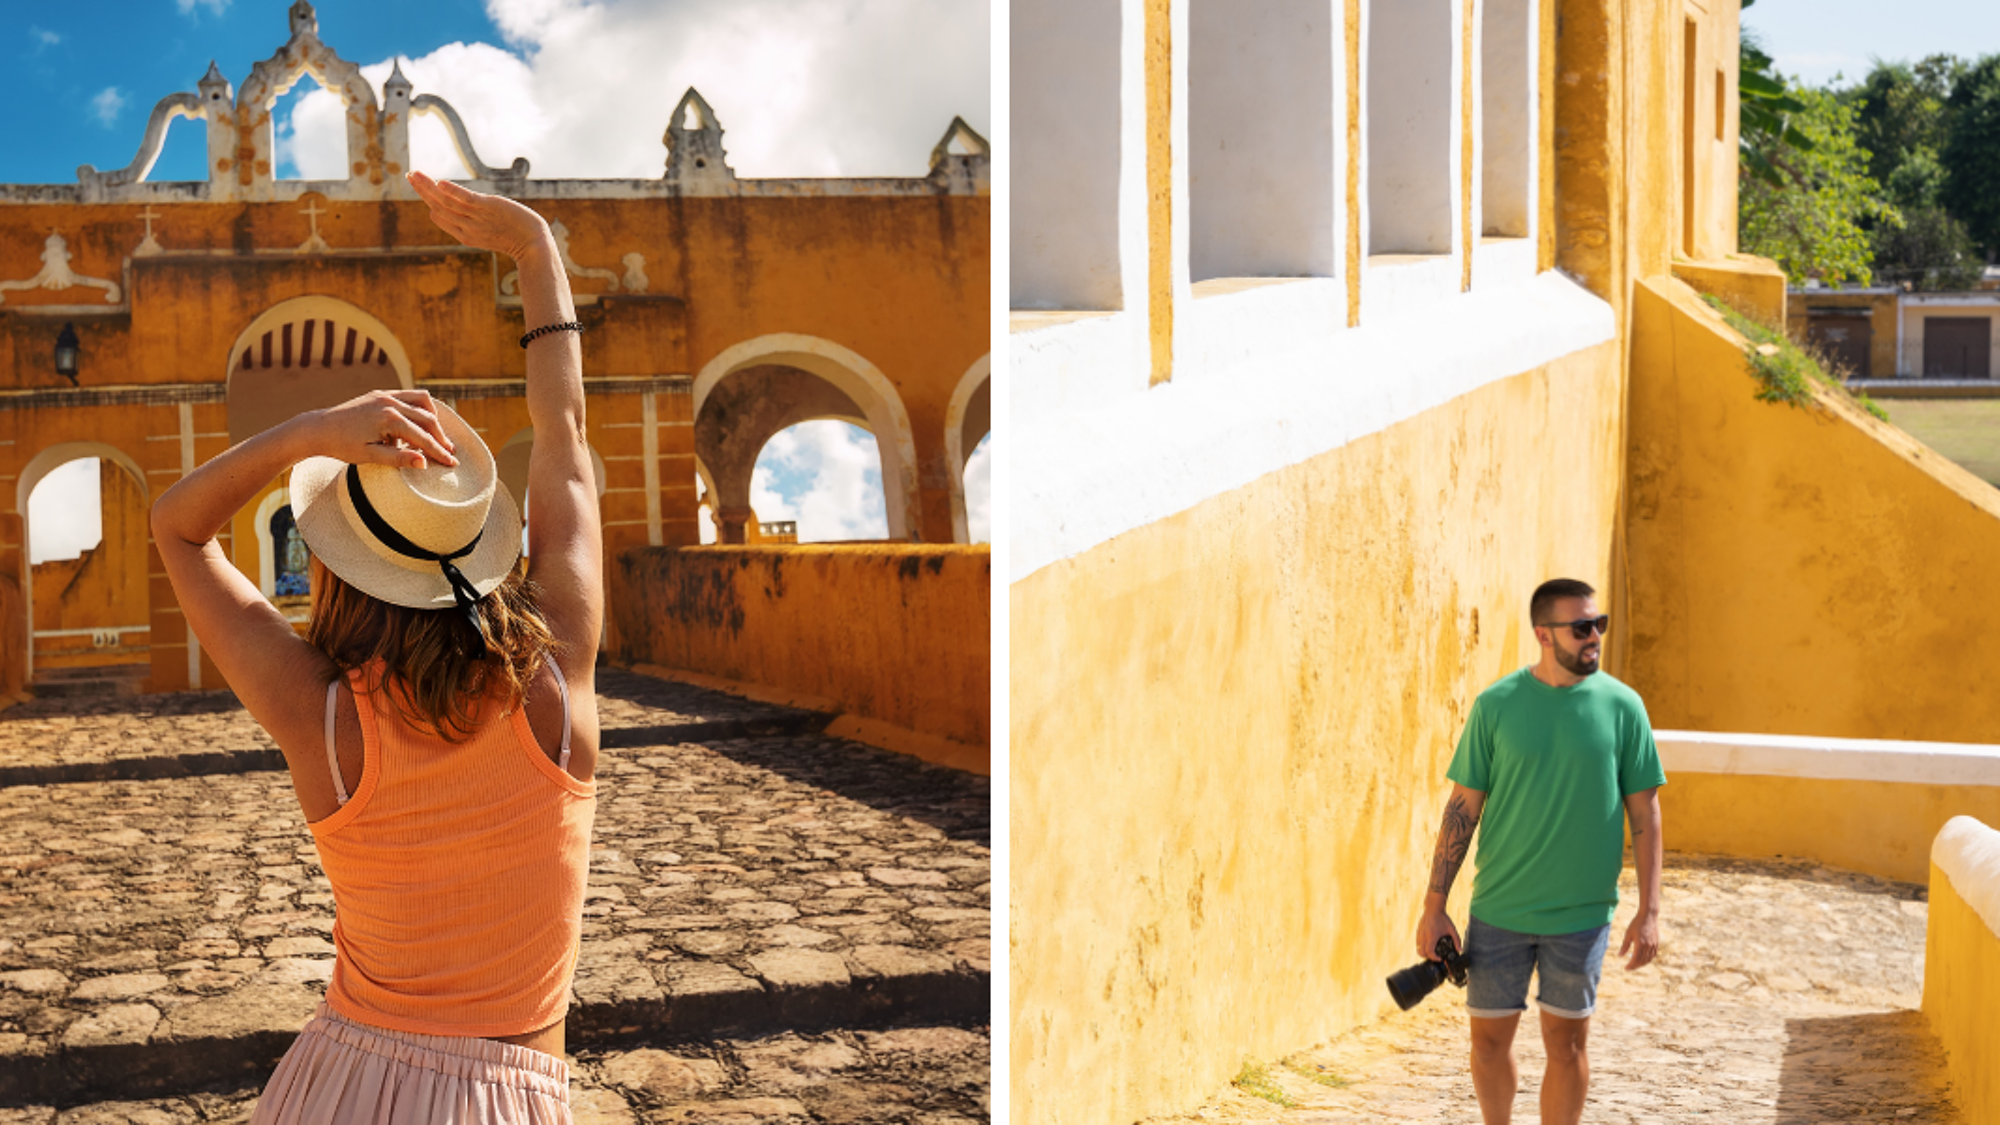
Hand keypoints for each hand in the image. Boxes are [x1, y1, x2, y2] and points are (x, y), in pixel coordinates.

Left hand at [303, 389, 457, 470]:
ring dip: (433, 418)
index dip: (439, 452)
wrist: (318, 429)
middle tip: (450, 452)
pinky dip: (419, 407)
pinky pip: (409, 396)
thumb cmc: (342, 446)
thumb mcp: (370, 456)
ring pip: (422, 401)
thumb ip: (399, 459)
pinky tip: (420, 420)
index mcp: (390, 419)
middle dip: (441, 437)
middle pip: (428, 419)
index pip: (423, 438)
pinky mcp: (380, 393)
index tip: (452, 463)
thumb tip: (424, 463)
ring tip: (437, 435)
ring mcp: (386, 395)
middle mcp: (391, 402)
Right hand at [407, 170, 552, 262]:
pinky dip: (453, 191)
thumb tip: (464, 216)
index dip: (428, 200)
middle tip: (409, 175)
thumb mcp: (488, 232)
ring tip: (415, 174)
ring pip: (447, 202)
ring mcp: (477, 218)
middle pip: (438, 207)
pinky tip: (440, 182)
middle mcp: (467, 226)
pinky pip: (467, 200)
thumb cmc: (514, 237)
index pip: (439, 215)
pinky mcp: (489, 208)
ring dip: (429, 187)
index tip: (419, 184)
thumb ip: (472, 223)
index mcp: (464, 234)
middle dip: (422, 190)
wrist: (534, 244)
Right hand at [1417, 908, 1461, 961]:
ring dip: (1424, 953)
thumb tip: (1460, 950)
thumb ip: (1457, 940)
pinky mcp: (1417, 932)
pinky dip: (1422, 947)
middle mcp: (1424, 936)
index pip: (1429, 952)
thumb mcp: (1452, 930)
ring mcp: (1419, 934)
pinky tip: (1429, 945)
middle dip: (1429, 957)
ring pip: (1418, 949)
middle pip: (1421, 953)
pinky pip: (1417, 944)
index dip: (1434, 958)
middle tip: (1436, 956)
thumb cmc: (1442, 918)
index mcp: (1432, 936)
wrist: (1433, 909)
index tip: (1440, 958)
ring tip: (1432, 951)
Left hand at [1620, 910, 1658, 969]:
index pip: (1635, 959)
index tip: (1625, 968)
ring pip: (1648, 959)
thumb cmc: (1636, 924)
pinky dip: (1648, 959)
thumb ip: (1624, 946)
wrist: (1648, 916)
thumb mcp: (1628, 934)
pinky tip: (1644, 959)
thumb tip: (1619, 956)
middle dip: (1635, 966)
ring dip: (1642, 964)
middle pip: (1642, 961)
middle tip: (1629, 967)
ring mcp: (1654, 945)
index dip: (1630, 965)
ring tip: (1635, 965)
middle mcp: (1648, 946)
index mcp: (1640, 944)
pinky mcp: (1657, 943)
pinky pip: (1653, 955)